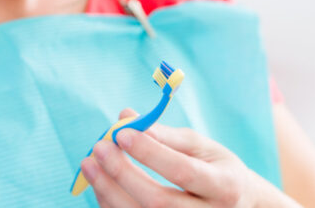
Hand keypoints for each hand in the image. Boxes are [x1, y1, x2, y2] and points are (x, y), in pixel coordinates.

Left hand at [79, 109, 297, 207]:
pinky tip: (99, 184)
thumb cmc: (216, 171)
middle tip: (99, 147)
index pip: (182, 172)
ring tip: (89, 164)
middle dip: (123, 173)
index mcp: (225, 186)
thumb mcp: (203, 148)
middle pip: (158, 202)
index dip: (150, 153)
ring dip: (108, 191)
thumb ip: (165, 135)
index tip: (121, 133)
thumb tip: (125, 116)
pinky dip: (111, 205)